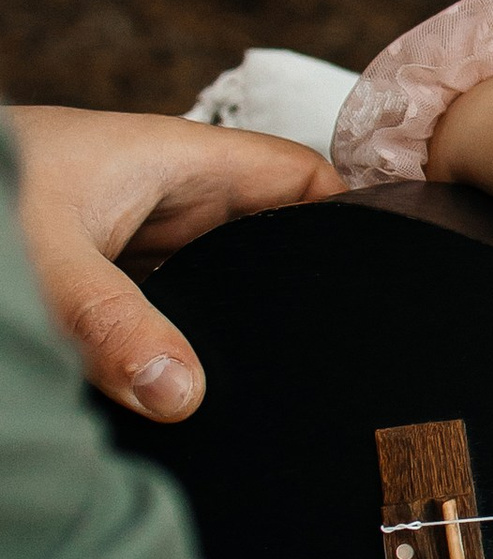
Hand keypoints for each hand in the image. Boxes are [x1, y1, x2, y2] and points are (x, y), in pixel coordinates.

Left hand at [11, 104, 340, 417]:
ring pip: (218, 290)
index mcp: (179, 162)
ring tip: (278, 389)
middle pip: (269, 244)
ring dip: (233, 332)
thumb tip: (180, 394)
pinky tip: (189, 396)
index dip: (349, 219)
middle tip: (336, 359)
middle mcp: (168, 202)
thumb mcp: (42, 250)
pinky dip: (179, 355)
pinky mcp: (104, 287)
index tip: (383, 280)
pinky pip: (167, 321)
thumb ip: (106, 320)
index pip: (301, 179)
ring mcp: (137, 245)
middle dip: (298, 295)